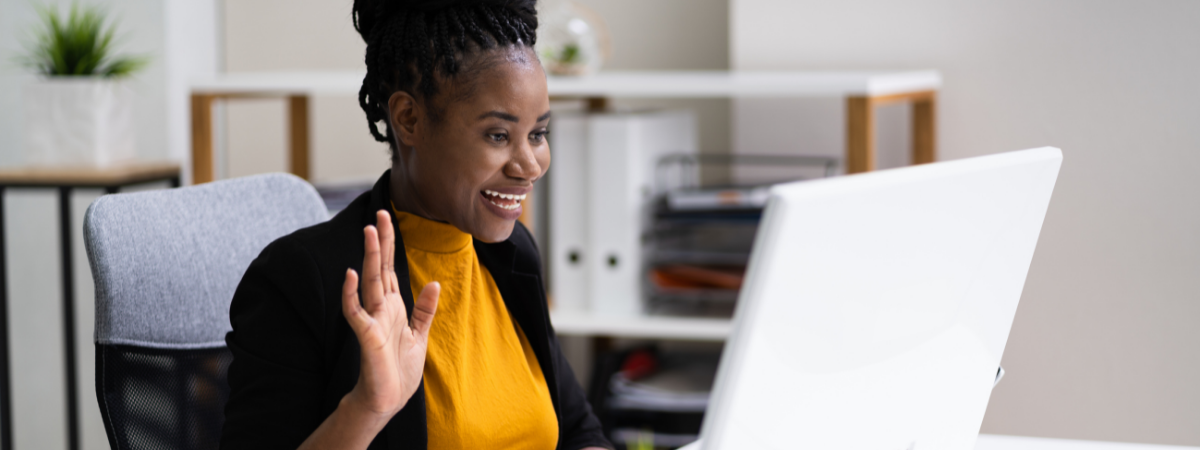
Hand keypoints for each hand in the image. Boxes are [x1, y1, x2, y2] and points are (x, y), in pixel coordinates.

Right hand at [341, 210, 439, 417]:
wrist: (388, 399)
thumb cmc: (399, 370)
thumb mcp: (420, 335)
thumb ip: (425, 309)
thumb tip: (435, 283)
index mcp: (394, 306)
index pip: (389, 268)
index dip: (389, 244)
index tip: (388, 219)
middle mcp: (381, 308)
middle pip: (379, 268)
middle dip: (380, 242)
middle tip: (380, 214)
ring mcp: (373, 320)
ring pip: (369, 282)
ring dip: (368, 257)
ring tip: (369, 232)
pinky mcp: (367, 337)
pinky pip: (356, 312)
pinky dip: (351, 294)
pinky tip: (350, 275)